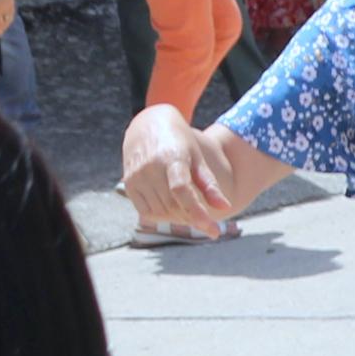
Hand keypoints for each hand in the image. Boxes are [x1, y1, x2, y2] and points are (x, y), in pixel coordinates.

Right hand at [120, 106, 248, 237]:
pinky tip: (174, 210)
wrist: (149, 125)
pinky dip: (162, 216)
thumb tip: (226, 208)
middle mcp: (150, 168)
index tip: (213, 230)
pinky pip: (146, 211)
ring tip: (192, 214)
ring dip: (179, 218)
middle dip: (192, 218)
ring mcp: (136, 176)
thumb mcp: (199, 159)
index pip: (182, 190)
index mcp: (171, 158)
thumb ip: (210, 184)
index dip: (197, 212)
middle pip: (173, 205)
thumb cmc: (181, 143)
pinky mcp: (129, 184)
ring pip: (161, 211)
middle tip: (207, 222)